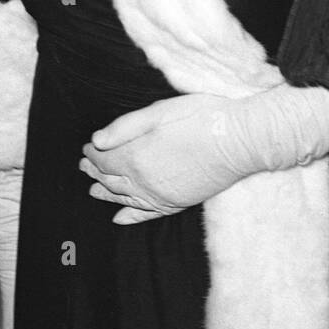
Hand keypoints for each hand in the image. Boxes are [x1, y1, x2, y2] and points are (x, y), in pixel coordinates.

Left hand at [80, 86, 328, 224]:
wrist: (242, 140)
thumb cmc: (205, 118)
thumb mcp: (162, 111)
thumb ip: (125, 127)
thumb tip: (96, 141)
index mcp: (136, 155)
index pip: (103, 158)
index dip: (92, 152)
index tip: (87, 146)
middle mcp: (144, 181)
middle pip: (110, 179)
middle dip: (95, 171)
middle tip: (85, 166)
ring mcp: (162, 195)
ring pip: (124, 197)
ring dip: (106, 192)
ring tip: (94, 188)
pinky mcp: (179, 201)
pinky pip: (147, 214)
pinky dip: (131, 216)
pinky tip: (120, 217)